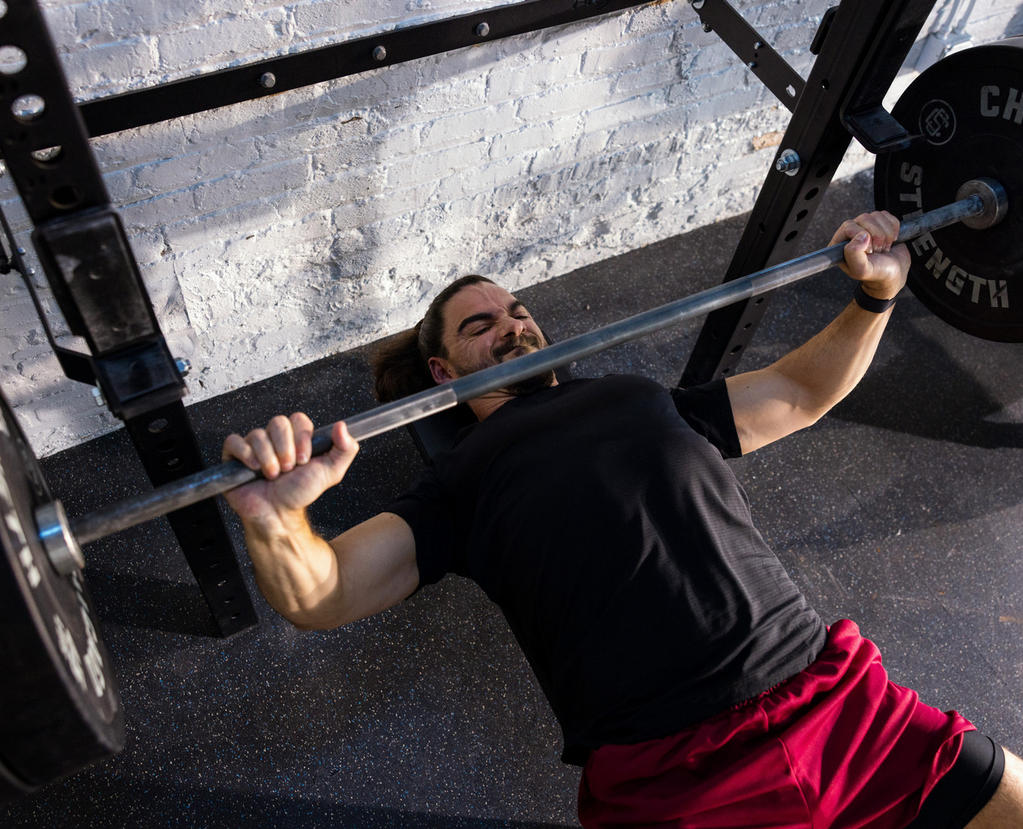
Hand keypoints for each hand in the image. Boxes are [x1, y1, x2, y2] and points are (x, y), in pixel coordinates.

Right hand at [221, 413, 358, 523]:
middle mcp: (274, 438)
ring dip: (268, 459)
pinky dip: (245, 454)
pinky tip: (254, 469)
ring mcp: (253, 446)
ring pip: (257, 434)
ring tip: (272, 476)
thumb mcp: (330, 472)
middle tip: (288, 469)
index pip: (298, 419)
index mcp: (296, 437)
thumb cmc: (300, 493)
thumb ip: (345, 449)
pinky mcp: (234, 456)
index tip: (304, 460)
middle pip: (277, 422)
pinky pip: (234, 441)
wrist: (278, 515)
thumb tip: (342, 426)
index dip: (301, 438)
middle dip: (285, 449)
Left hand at [829, 210, 910, 300]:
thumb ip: (854, 254)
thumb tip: (861, 235)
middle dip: (877, 236)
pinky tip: (890, 241)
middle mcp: (850, 234)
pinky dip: (894, 229)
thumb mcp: (862, 270)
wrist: (894, 274)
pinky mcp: (879, 224)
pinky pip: (887, 216)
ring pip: (876, 215)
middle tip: (878, 251)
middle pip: (864, 218)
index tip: (869, 251)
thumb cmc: (877, 274)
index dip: (862, 237)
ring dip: (886, 233)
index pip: (848, 226)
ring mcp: (865, 227)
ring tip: (883, 248)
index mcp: (839, 245)